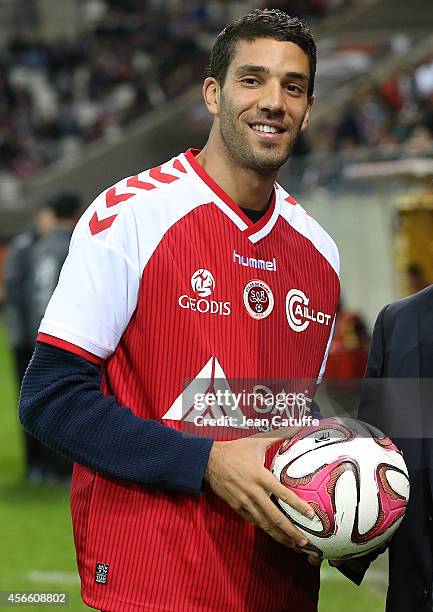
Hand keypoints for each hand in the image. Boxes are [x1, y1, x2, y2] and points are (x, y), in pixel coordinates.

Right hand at [204, 430, 314, 548]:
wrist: (209, 461)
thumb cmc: (235, 450)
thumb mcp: (257, 442)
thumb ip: (279, 436)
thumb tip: (297, 427)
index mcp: (260, 476)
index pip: (283, 494)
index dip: (297, 505)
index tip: (310, 515)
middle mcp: (254, 492)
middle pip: (275, 517)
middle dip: (290, 531)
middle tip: (304, 542)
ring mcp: (244, 502)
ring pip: (264, 523)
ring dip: (279, 536)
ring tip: (292, 545)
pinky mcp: (237, 507)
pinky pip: (253, 521)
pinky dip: (265, 529)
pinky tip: (274, 535)